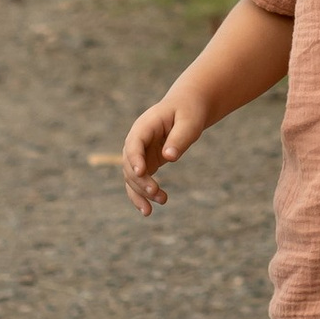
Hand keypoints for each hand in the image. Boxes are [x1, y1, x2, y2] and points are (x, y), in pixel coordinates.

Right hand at [120, 83, 207, 213]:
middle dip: (140, 180)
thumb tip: (169, 157)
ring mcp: (140, 153)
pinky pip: (138, 182)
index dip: (135, 158)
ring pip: (131, 177)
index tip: (141, 172)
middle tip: (157, 193)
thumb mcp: (190, 122)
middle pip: (129, 163)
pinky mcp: (146, 163)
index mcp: (145, 125)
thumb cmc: (189, 112)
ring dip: (140, 192)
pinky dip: (140, 196)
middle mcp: (137, 140)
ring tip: (157, 205)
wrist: (188, 108)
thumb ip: (180, 138)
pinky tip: (148, 210)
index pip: (134, 143)